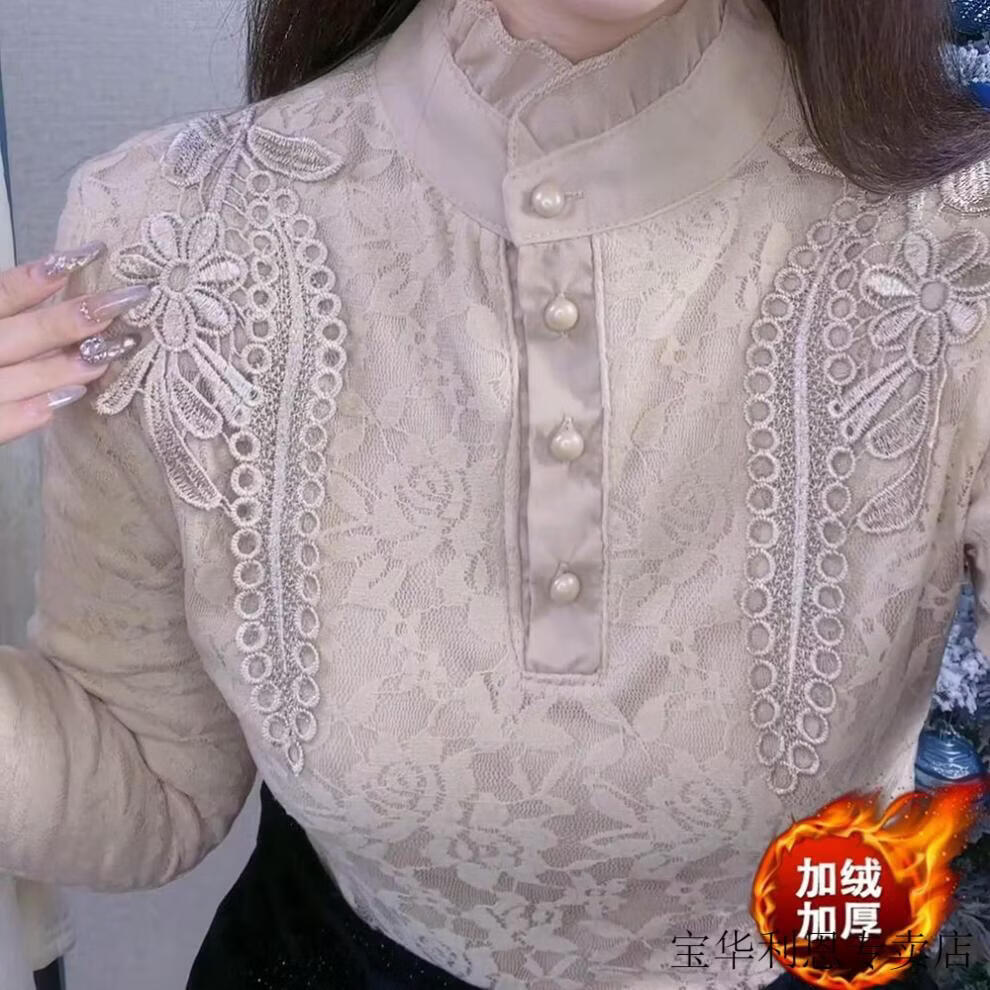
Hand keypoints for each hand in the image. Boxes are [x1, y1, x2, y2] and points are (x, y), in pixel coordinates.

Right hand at [0, 242, 149, 444]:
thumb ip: (10, 310)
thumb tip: (60, 281)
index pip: (3, 292)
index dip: (42, 274)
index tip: (92, 253)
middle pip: (20, 332)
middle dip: (73, 319)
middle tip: (126, 302)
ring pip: (14, 377)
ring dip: (63, 365)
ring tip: (112, 353)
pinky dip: (26, 413)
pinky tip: (67, 399)